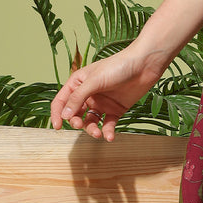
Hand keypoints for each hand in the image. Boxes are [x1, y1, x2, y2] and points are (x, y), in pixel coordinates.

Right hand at [49, 48, 166, 141]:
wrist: (144, 65)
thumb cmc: (118, 66)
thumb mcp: (94, 80)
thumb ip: (78, 97)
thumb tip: (65, 115)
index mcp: (78, 83)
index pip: (62, 101)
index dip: (57, 114)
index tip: (57, 126)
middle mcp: (88, 94)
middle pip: (75, 114)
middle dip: (76, 122)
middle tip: (80, 125)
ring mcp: (102, 103)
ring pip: (91, 122)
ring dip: (91, 129)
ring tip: (97, 134)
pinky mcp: (116, 110)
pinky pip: (108, 124)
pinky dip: (107, 132)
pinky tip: (109, 137)